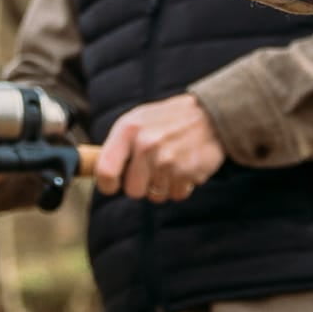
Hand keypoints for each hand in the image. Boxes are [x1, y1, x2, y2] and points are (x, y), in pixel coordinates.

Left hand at [94, 94, 225, 202]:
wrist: (211, 115)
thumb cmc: (168, 120)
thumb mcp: (137, 121)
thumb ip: (118, 145)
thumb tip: (101, 173)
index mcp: (129, 130)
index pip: (105, 171)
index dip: (107, 184)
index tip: (113, 185)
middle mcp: (146, 145)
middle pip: (133, 191)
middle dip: (142, 185)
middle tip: (152, 169)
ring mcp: (168, 160)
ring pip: (156, 196)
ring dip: (164, 185)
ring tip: (171, 163)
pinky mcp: (188, 172)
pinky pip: (177, 195)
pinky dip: (181, 186)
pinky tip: (184, 167)